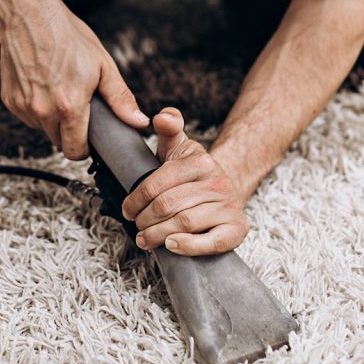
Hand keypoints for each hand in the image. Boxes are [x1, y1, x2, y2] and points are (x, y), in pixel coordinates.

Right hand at [0, 0, 147, 159]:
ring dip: (53, 120)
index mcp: (68, 106)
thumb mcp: (102, 65)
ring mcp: (23, 106)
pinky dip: (37, 108)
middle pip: (59, 142)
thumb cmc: (65, 35)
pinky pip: (27, 116)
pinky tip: (43, 85)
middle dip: (70, 132)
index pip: (75, 151)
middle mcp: (43, 111)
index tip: (89, 138)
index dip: (85, 148)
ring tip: (60, 90)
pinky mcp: (10, 100)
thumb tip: (138, 120)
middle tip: (78, 108)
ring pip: (42, 129)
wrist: (29, 14)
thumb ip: (120, 98)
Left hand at [121, 107, 249, 255]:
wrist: (226, 190)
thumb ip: (169, 129)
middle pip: (168, 205)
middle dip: (145, 219)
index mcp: (201, 162)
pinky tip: (171, 245)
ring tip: (145, 238)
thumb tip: (162, 117)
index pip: (158, 183)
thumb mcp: (179, 147)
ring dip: (158, 234)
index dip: (136, 199)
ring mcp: (229, 207)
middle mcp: (219, 183)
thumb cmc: (193, 174)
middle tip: (136, 226)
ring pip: (184, 223)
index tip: (127, 210)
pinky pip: (211, 242)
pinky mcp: (237, 229)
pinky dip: (188, 246)